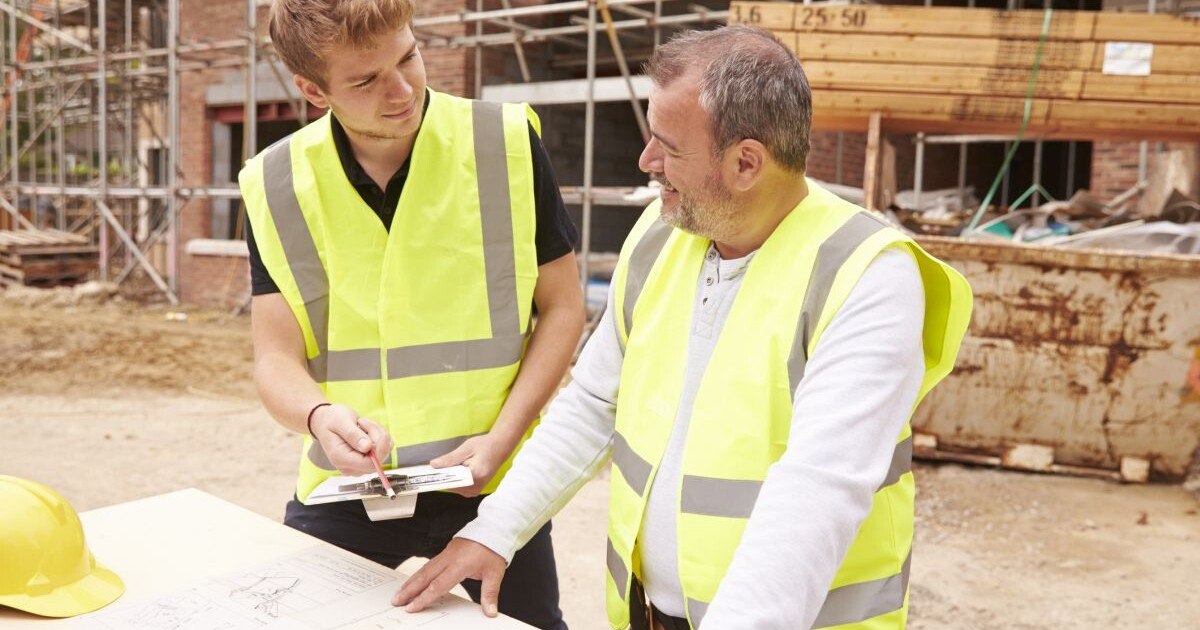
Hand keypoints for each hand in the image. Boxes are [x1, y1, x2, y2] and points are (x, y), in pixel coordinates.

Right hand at [309, 404, 393, 475]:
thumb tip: (368, 448)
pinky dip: (380, 436)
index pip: (369, 464)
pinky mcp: (368, 459)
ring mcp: (360, 465)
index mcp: (341, 459)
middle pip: (379, 458)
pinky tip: (367, 429)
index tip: (375, 429)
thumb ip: (353, 435)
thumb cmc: (331, 420)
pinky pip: (385, 449)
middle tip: (363, 421)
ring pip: (384, 452)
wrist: (327, 421)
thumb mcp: (340, 422)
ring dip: (378, 433)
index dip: (379, 448)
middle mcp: (351, 467)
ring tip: (362, 423)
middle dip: (378, 436)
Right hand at [392, 538, 506, 615]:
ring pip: (424, 570)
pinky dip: (418, 574)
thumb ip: (490, 594)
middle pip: (424, 577)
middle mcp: (449, 559)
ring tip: (400, 593)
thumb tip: (490, 611)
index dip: (424, 598)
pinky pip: (428, 565)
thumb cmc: (493, 549)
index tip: (412, 607)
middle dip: (408, 590)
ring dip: (410, 582)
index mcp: (459, 565)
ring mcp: (445, 554)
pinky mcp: (445, 552)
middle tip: (396, 601)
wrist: (492, 529)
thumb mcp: (495, 573)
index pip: (438, 585)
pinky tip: (414, 581)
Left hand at [430, 434, 511, 496]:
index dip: (438, 477)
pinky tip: (456, 470)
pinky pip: (458, 487)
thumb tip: (434, 465)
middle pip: (451, 486)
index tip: (427, 474)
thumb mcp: (466, 448)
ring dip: (449, 478)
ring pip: (453, 487)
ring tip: (452, 465)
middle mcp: (476, 487)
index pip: (451, 482)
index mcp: (475, 476)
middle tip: (438, 465)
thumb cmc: (484, 446)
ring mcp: (475, 491)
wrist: (499, 448)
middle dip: (443, 476)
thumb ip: (450, 459)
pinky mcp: (474, 491)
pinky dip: (454, 479)